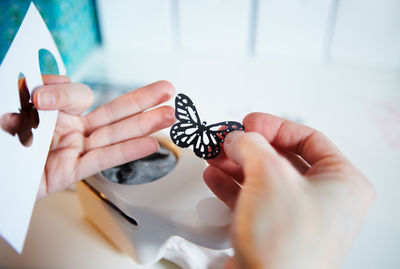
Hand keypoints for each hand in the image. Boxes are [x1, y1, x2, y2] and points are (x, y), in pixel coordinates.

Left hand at [1, 75, 174, 198]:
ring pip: (114, 137)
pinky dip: (126, 153)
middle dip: (144, 102)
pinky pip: (101, 162)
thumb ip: (42, 88)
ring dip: (145, 126)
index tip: (39, 101)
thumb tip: (57, 86)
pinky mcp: (68, 173)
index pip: (78, 96)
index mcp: (54, 110)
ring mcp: (71, 151)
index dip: (65, 94)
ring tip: (170, 116)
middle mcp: (68, 130)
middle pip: (113, 114)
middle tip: (168, 91)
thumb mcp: (13, 98)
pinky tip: (149, 144)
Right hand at [204, 112, 374, 268]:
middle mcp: (325, 201)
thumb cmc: (285, 245)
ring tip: (215, 155)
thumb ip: (251, 145)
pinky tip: (216, 177)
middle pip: (283, 159)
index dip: (275, 126)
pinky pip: (256, 199)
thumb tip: (240, 137)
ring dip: (237, 164)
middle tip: (227, 138)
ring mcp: (300, 218)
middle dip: (249, 147)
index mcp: (342, 183)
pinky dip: (234, 186)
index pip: (309, 139)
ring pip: (265, 179)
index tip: (249, 122)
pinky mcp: (276, 232)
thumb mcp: (269, 175)